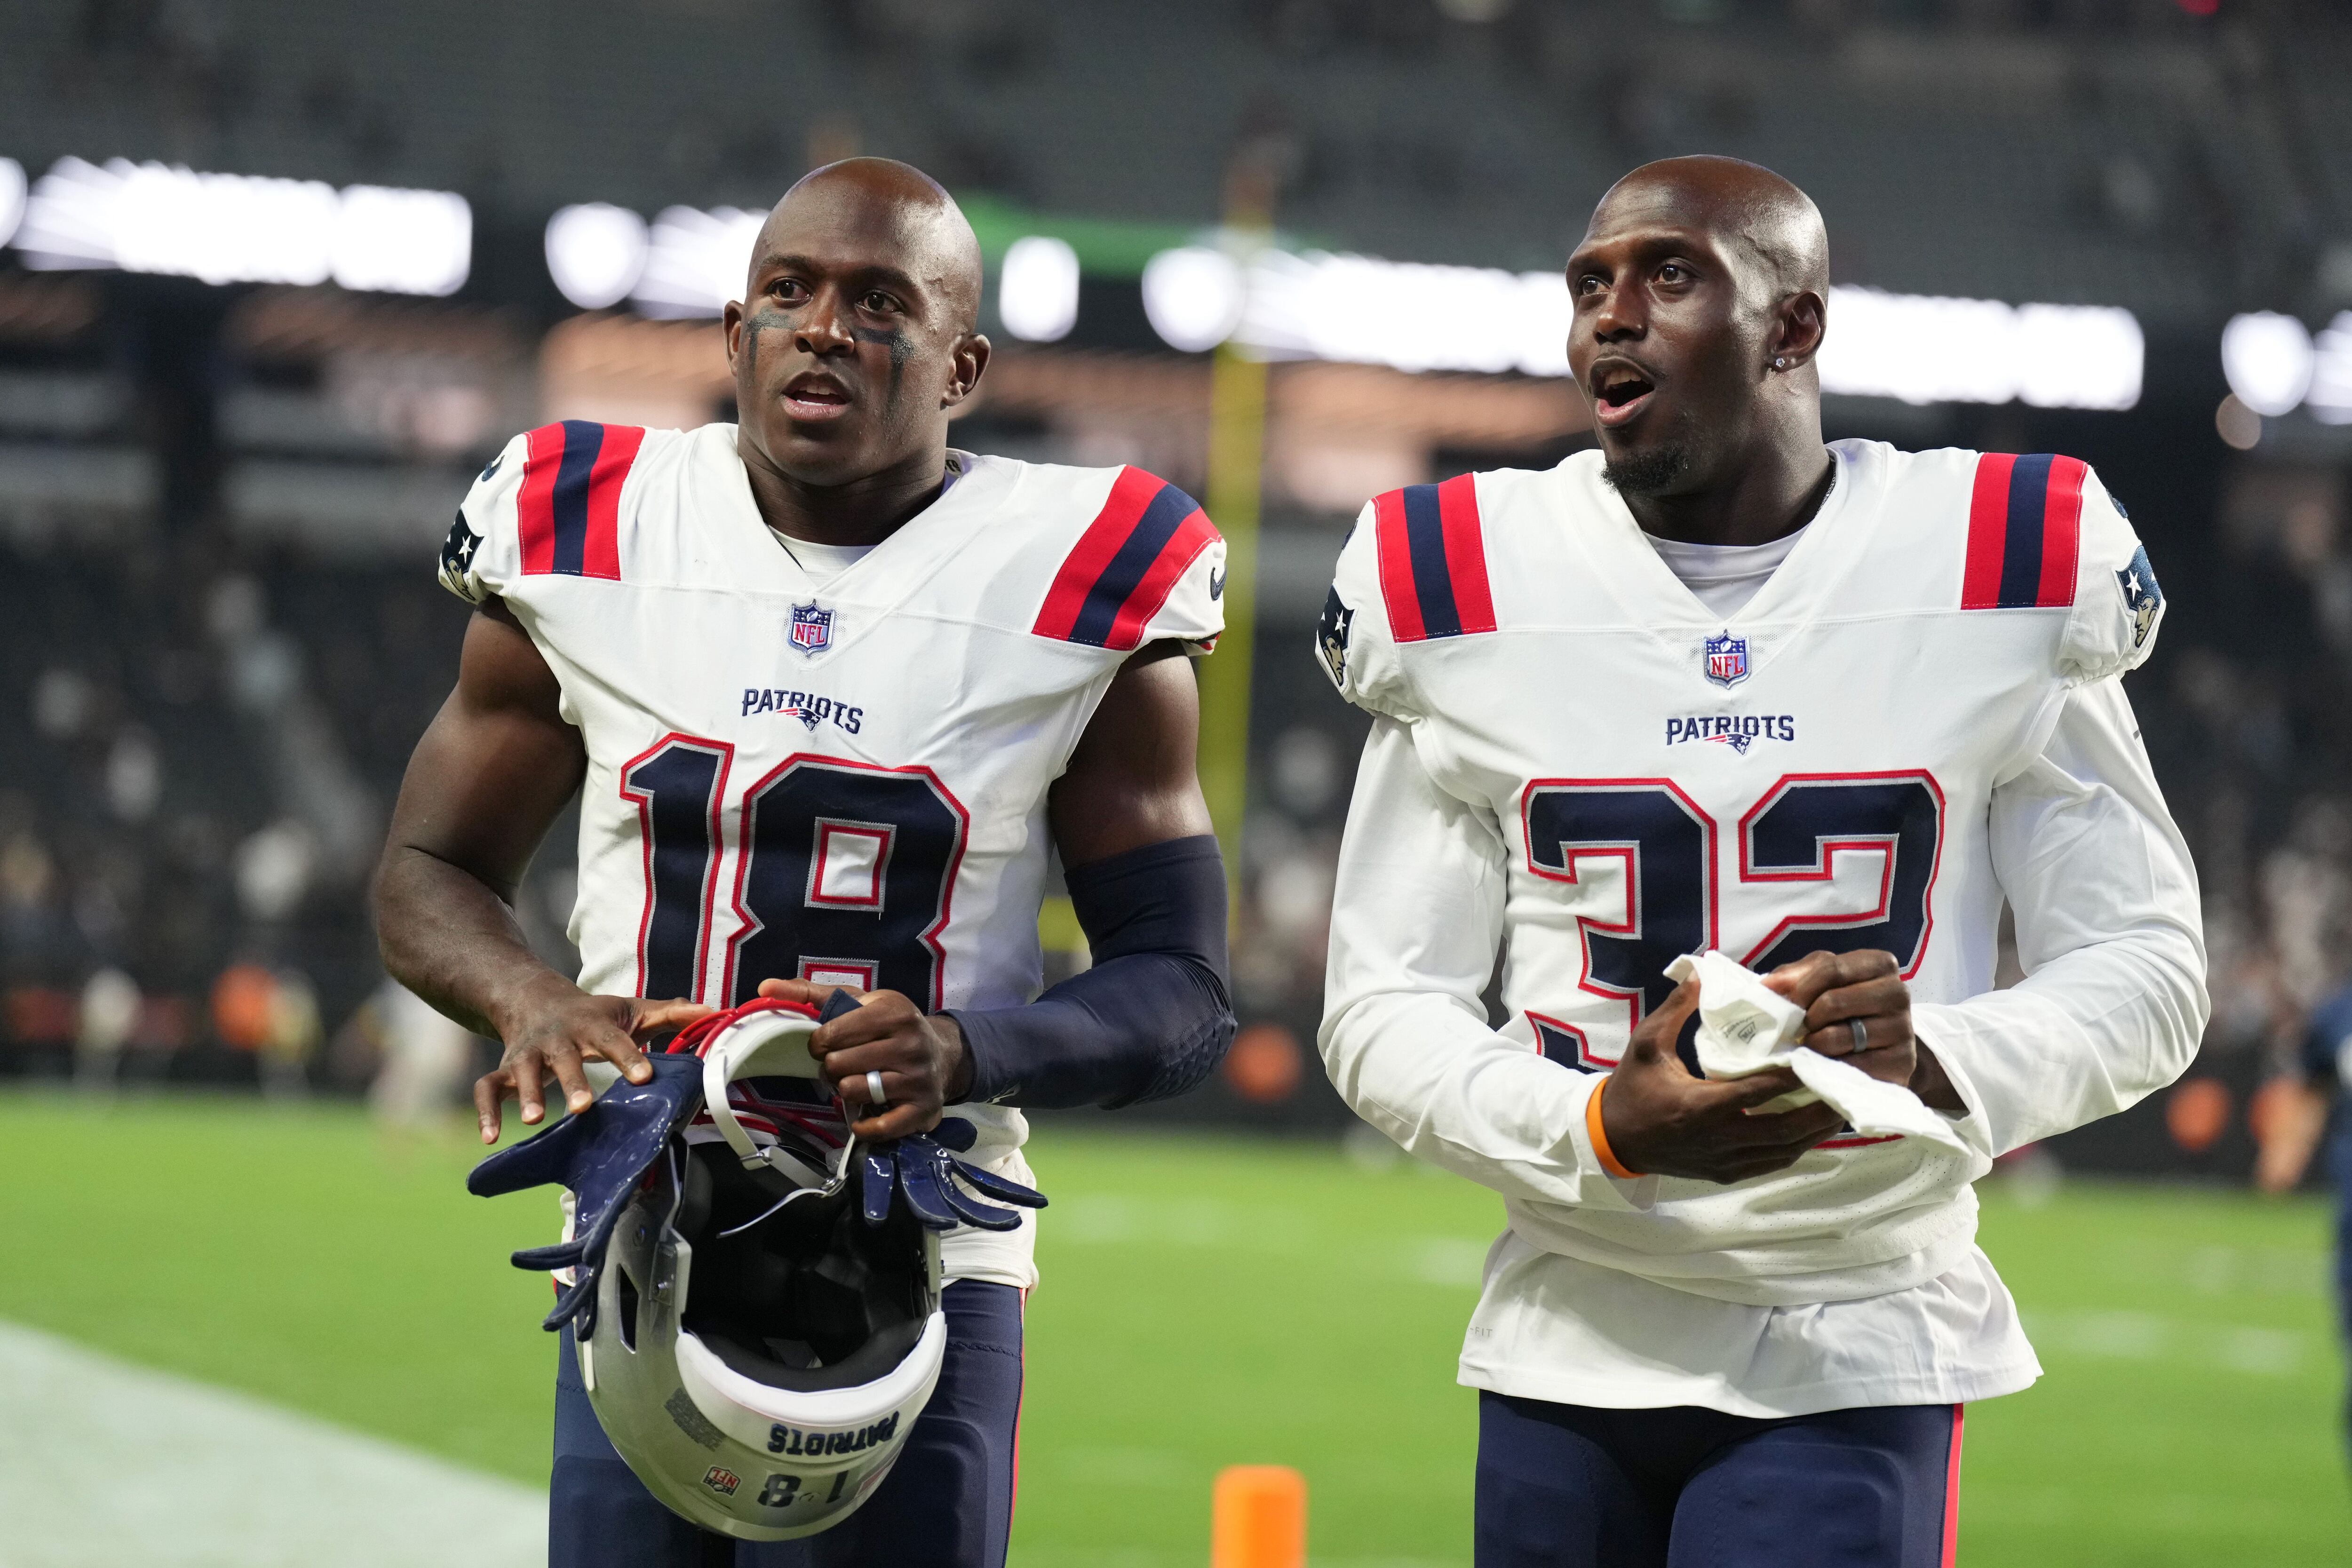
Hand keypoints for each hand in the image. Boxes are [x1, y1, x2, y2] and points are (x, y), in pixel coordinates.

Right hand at [474, 977, 711, 1142]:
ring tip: (533, 1120)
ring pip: (522, 1072)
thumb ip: (669, 1014)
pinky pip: (487, 1089)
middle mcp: (558, 1038)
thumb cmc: (592, 1014)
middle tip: (583, 1107)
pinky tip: (492, 1138)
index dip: (629, 1057)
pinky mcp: (504, 1070)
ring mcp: (528, 1054)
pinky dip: (486, 1113)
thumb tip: (713, 1013)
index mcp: (592, 1024)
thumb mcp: (629, 1009)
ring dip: (525, 1095)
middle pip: (564, 1057)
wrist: (533, 999)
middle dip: (572, 1080)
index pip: (614, 1039)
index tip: (644, 1077)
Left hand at [756, 979, 970, 1138]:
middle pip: (838, 1065)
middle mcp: (910, 1043)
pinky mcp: (922, 1109)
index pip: (832, 1034)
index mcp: (893, 1011)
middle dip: (832, 1068)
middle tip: (844, 1065)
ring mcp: (918, 1078)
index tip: (827, 1044)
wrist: (943, 1053)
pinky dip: (864, 1126)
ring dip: (847, 1092)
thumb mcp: (857, 1000)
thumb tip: (765, 987)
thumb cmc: (890, 1025)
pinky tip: (863, 1116)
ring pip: (853, 1092)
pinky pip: (880, 1127)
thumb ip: (810, 994)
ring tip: (857, 1082)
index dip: (819, 1043)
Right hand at [1600, 979, 1846, 1182]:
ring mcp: (1724, 1161)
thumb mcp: (1645, 1043)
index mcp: (1699, 1106)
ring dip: (1814, 1131)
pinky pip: (1772, 1163)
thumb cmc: (1632, 1088)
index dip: (1794, 1076)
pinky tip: (1810, 1129)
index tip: (1817, 1056)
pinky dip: (1795, 1147)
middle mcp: (1718, 1139)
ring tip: (1838, 1106)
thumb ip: (1676, 1010)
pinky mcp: (1725, 1174)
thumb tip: (1702, 975)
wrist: (1612, 1138)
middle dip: (1819, 1110)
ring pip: (1784, 1151)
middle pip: (1785, 1129)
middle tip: (1843, 1085)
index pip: (1760, 1091)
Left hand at [1762, 947, 1966, 1112]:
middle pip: (1832, 1002)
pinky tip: (1824, 1065)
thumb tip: (1768, 986)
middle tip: (1798, 1029)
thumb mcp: (1821, 982)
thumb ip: (1795, 977)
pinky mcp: (1899, 1064)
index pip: (1831, 968)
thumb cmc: (1844, 1007)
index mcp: (1879, 964)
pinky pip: (1848, 1066)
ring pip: (1837, 1036)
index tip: (1781, 1003)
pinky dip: (1827, 1067)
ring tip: (1810, 1046)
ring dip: (1813, 1044)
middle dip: (1806, 1018)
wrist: (1881, 1048)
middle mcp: (1898, 993)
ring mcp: (1902, 1030)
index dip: (1800, 987)